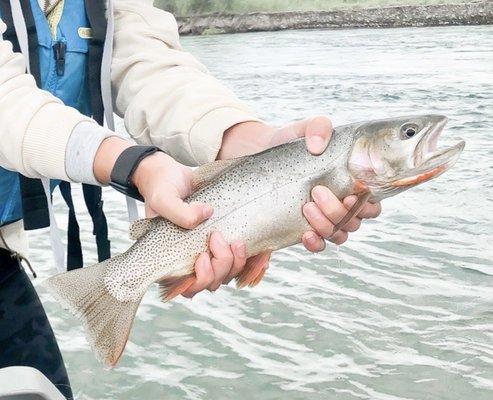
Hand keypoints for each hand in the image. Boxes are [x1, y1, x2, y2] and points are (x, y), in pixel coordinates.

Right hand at [94, 137, 237, 296]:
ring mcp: (210, 253)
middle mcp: (192, 262)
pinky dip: (252, 260)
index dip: (200, 280)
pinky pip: (243, 260)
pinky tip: (260, 254)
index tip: (201, 256)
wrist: (173, 175)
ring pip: (229, 273)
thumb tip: (206, 215)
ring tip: (236, 241)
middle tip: (216, 237)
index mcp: (171, 261)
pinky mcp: (225, 242)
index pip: (189, 288)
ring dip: (236, 262)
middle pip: (213, 282)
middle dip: (221, 266)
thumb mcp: (164, 198)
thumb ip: (178, 211)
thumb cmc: (162, 189)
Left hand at [192, 117, 381, 296]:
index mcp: (350, 183)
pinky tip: (305, 234)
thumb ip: (318, 127)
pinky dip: (316, 243)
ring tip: (306, 207)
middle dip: (339, 211)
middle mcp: (341, 204)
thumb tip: (318, 146)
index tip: (350, 194)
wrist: (262, 156)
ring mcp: (324, 218)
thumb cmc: (290, 143)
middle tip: (317, 192)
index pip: (372, 202)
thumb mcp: (304, 129)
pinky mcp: (305, 228)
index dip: (368, 205)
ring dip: (326, 225)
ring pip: (339, 234)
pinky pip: (319, 245)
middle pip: (355, 221)